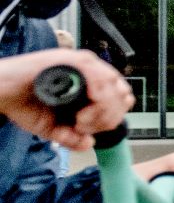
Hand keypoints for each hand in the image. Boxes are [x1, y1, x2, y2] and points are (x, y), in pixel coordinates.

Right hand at [0, 50, 131, 148]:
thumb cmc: (23, 104)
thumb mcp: (52, 127)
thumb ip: (71, 137)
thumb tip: (90, 143)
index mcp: (90, 82)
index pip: (121, 97)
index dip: (112, 116)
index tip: (90, 128)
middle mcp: (88, 70)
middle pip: (121, 93)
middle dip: (108, 117)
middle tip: (83, 127)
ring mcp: (78, 63)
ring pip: (113, 86)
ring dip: (101, 111)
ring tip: (79, 122)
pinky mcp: (66, 59)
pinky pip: (97, 75)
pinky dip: (97, 98)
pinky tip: (81, 113)